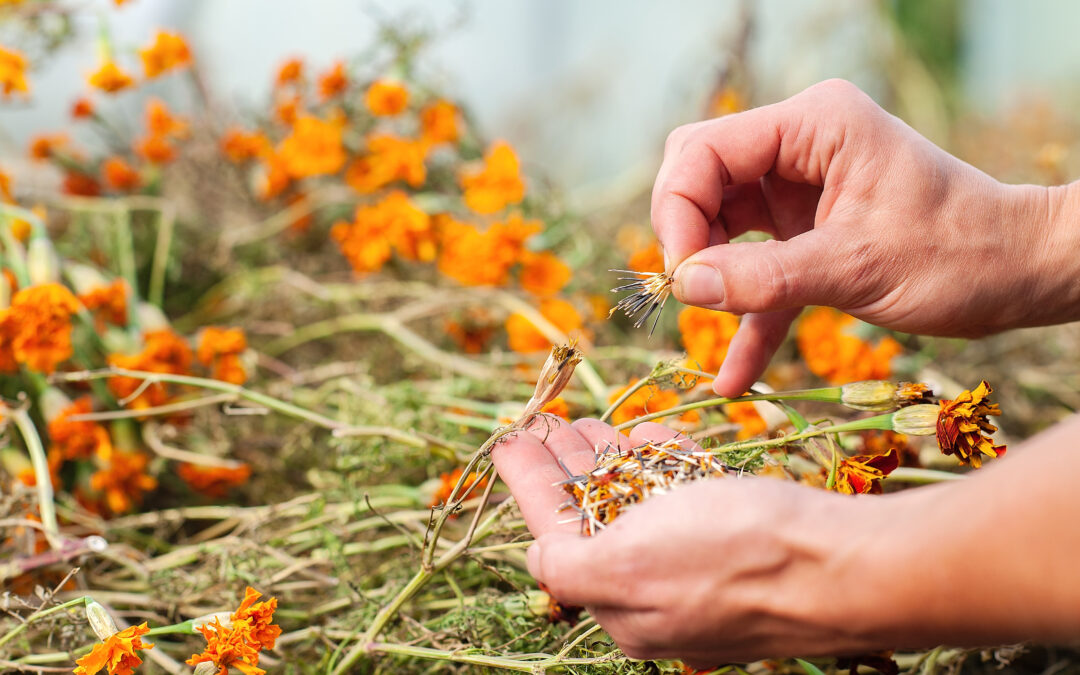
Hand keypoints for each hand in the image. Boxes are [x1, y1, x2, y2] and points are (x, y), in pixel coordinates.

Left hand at [491, 416, 905, 664]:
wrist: (851, 565)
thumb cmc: (736, 557)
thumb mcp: (629, 567)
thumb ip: (570, 566)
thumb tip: (536, 559)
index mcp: (624, 606)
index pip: (556, 533)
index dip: (530, 482)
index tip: (511, 436)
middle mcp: (661, 594)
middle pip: (599, 518)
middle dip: (570, 467)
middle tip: (551, 423)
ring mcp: (705, 569)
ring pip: (645, 506)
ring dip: (615, 460)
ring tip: (593, 423)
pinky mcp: (744, 545)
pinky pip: (692, 502)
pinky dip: (668, 466)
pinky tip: (653, 437)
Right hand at [652, 78, 1079, 396]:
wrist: (1021, 275)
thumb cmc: (960, 255)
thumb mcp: (857, 267)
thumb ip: (765, 277)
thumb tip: (682, 286)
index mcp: (813, 126)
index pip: (706, 150)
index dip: (678, 209)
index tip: (680, 275)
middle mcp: (800, 148)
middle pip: (703, 179)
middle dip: (687, 237)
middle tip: (689, 292)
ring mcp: (802, 190)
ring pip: (720, 224)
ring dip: (711, 277)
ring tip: (708, 326)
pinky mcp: (809, 233)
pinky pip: (759, 268)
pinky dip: (746, 314)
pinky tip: (733, 375)